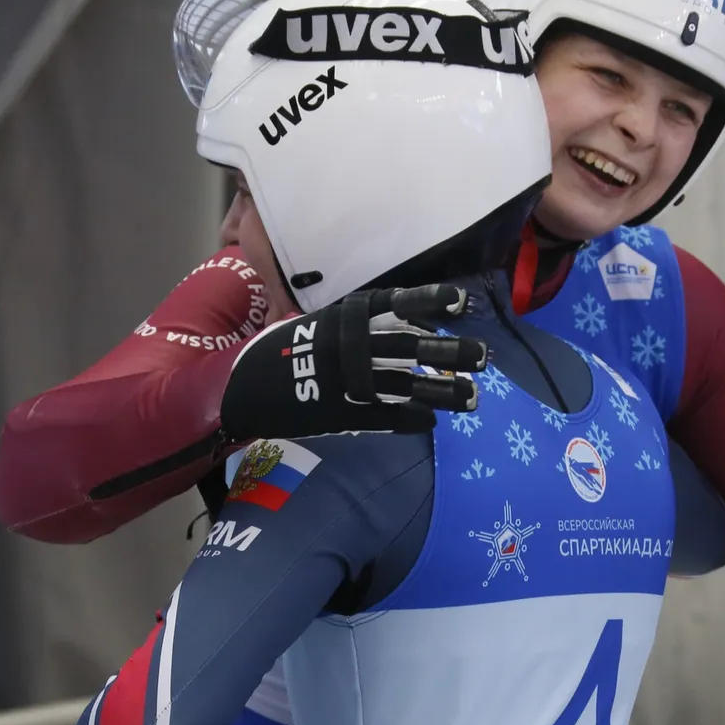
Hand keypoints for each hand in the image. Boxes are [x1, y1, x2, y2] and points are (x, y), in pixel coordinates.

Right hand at [220, 284, 488, 438]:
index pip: (394, 304)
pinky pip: (384, 418)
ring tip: (473, 397)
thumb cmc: (281, 349)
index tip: (461, 302)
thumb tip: (406, 324)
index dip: (429, 302)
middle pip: (411, 347)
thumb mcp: (320, 324)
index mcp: (344, 318)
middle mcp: (350, 346)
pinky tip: (432, 423)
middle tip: (483, 356)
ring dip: (441, 391)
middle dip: (450, 352)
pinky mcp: (341, 413)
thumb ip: (358, 323)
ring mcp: (347, 381)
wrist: (241, 387)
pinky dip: (410, 420)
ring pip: (405, 385)